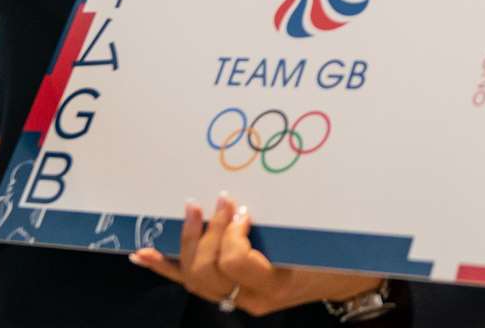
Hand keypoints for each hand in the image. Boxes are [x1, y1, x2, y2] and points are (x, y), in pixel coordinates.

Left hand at [131, 194, 381, 314]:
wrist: (343, 278)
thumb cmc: (334, 253)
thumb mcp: (318, 236)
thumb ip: (289, 218)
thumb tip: (256, 186)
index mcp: (273, 284)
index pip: (235, 262)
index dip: (231, 233)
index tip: (242, 208)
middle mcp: (249, 297)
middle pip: (207, 270)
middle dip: (208, 231)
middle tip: (220, 201)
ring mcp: (236, 298)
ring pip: (193, 277)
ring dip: (186, 241)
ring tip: (190, 210)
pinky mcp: (227, 291)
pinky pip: (188, 282)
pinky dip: (164, 267)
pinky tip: (141, 255)